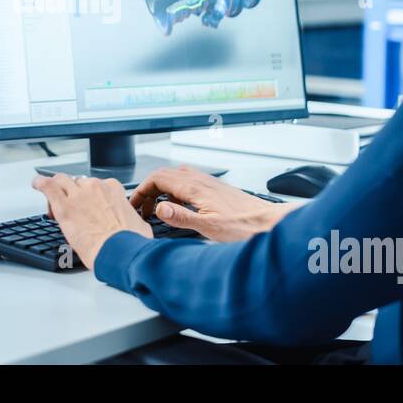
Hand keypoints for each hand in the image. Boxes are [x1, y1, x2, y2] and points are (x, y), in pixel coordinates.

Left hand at [32, 173, 151, 268]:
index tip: (88, 207)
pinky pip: (48, 186)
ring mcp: (79, 195)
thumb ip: (131, 220)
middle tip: (71, 208)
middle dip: (73, 193)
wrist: (119, 252)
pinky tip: (36, 183)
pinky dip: (40, 183)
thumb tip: (134, 227)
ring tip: (52, 199)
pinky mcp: (64, 206)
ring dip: (56, 187)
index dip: (90, 196)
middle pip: (78, 182)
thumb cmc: (130, 243)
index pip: (97, 185)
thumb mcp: (139, 226)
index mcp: (114, 190)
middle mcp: (96, 187)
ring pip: (62, 180)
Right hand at [131, 165, 300, 242]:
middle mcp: (201, 181)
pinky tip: (180, 207)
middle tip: (142, 209)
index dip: (141, 190)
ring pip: (176, 177)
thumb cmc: (244, 226)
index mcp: (195, 187)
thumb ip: (182, 216)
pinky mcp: (214, 189)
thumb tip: (159, 208)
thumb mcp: (209, 227)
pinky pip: (187, 183)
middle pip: (164, 175)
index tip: (134, 205)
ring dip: (161, 189)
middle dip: (148, 190)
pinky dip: (175, 191)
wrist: (268, 223)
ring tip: (157, 208)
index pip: (157, 178)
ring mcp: (208, 183)